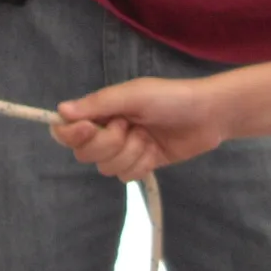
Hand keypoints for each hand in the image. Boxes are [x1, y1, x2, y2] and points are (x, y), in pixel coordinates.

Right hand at [52, 76, 229, 178]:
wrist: (208, 115)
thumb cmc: (170, 97)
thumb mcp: (133, 95)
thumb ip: (98, 104)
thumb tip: (61, 111)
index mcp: (102, 110)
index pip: (67, 129)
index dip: (71, 134)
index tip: (88, 129)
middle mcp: (107, 130)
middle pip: (86, 153)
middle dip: (110, 144)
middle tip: (131, 126)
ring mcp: (124, 150)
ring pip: (107, 168)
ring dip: (130, 154)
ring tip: (148, 137)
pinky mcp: (141, 165)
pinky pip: (126, 176)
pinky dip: (141, 164)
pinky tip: (155, 151)